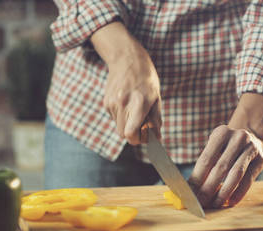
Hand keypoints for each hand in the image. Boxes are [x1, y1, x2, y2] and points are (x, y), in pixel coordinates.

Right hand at [91, 22, 161, 144]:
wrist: (126, 59)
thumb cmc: (145, 78)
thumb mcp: (156, 96)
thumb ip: (156, 119)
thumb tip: (157, 137)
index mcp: (138, 102)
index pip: (130, 133)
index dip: (138, 139)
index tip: (145, 136)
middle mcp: (123, 104)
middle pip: (123, 134)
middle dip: (133, 135)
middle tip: (142, 127)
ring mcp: (112, 103)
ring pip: (118, 127)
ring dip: (128, 124)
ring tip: (135, 109)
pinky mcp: (106, 102)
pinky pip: (114, 118)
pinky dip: (122, 116)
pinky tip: (127, 103)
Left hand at [189, 125, 262, 207]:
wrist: (250, 136)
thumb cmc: (226, 147)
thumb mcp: (214, 148)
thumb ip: (204, 165)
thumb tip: (191, 189)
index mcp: (221, 133)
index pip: (206, 159)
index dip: (197, 178)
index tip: (191, 194)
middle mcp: (238, 137)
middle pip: (221, 167)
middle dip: (209, 188)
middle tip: (201, 202)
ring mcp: (252, 147)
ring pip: (236, 174)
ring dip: (224, 192)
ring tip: (215, 204)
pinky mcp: (261, 160)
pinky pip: (249, 179)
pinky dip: (239, 192)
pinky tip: (231, 201)